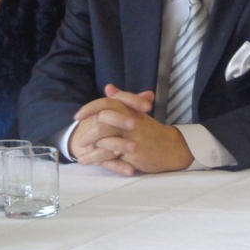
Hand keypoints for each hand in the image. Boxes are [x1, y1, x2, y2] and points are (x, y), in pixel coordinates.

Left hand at [71, 84, 194, 174]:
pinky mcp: (133, 152)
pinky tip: (88, 162)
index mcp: (131, 109)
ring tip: (81, 155)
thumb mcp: (137, 114)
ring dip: (90, 147)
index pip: (107, 103)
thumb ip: (122, 101)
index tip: (78, 116)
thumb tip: (109, 87)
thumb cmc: (152, 132)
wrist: (171, 148)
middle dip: (88, 132)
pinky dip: (96, 158)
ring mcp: (132, 136)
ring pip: (104, 138)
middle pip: (102, 120)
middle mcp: (131, 119)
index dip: (90, 108)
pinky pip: (109, 155)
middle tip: (79, 141)